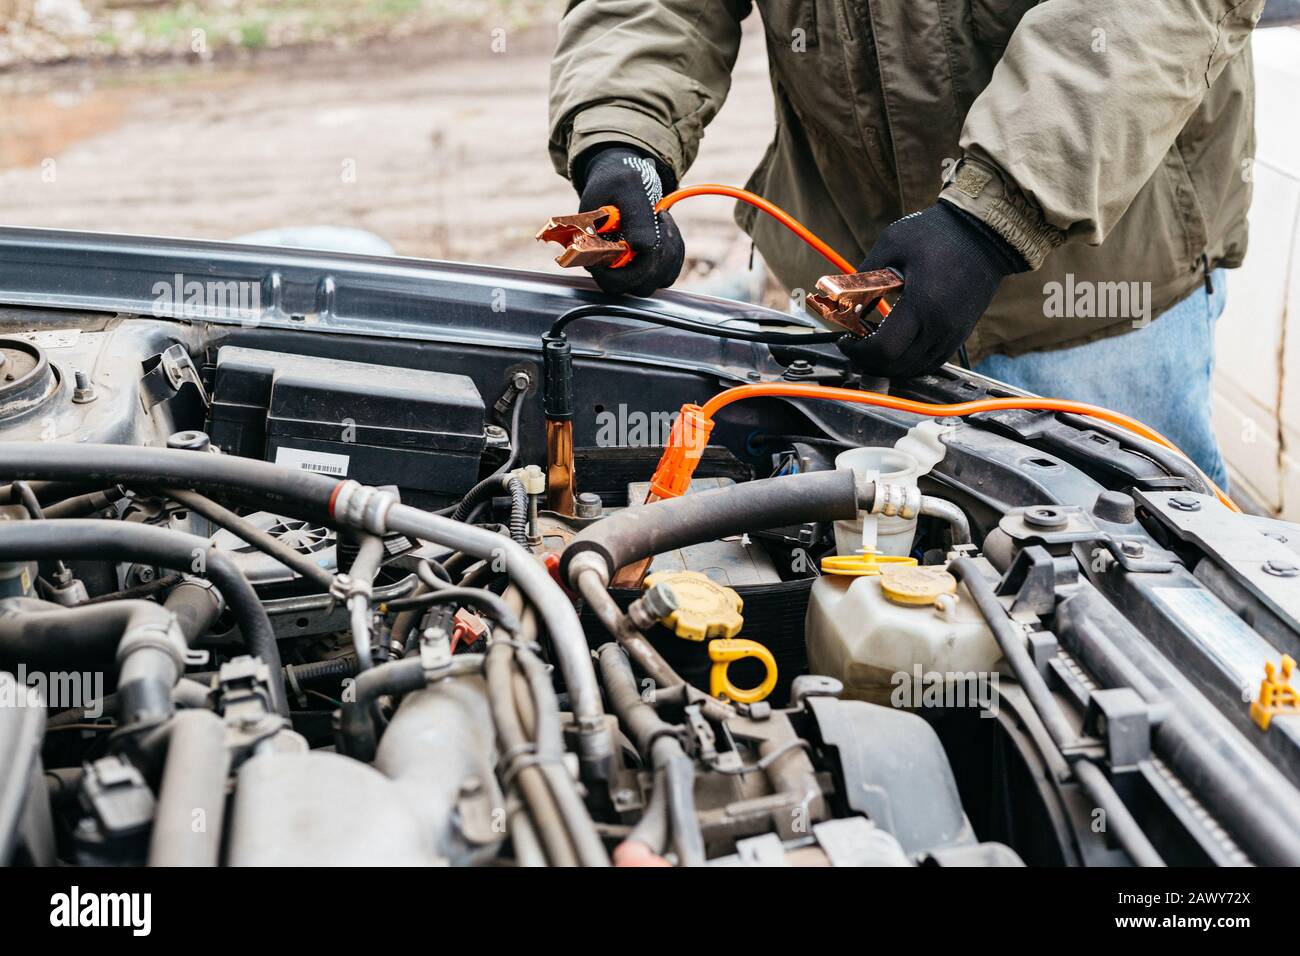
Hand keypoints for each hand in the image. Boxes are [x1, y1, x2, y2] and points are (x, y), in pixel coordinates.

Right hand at [577, 146, 684, 296]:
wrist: (621, 177)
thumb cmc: (618, 179)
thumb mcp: (628, 187)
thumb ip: (635, 216)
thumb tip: (644, 247)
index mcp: (591, 249)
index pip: (613, 281)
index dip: (635, 267)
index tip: (648, 238)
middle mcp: (607, 265)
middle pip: (639, 284)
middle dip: (657, 252)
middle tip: (658, 219)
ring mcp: (627, 268)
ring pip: (657, 279)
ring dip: (668, 249)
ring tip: (660, 219)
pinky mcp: (646, 265)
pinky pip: (668, 271)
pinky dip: (674, 249)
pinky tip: (665, 227)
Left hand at [837, 201, 1026, 377]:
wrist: (985, 233)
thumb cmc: (939, 234)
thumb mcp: (892, 244)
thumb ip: (864, 274)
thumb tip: (842, 300)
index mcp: (922, 305)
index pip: (884, 349)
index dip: (858, 352)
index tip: (846, 342)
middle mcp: (940, 327)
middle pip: (896, 366)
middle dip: (868, 361)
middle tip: (854, 347)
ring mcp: (954, 334)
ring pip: (914, 369)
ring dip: (889, 365)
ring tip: (873, 348)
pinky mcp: (961, 334)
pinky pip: (932, 362)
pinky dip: (910, 363)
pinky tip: (898, 349)